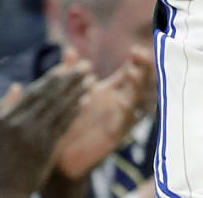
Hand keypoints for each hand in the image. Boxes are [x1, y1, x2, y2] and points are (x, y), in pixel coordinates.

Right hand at [0, 59, 92, 197]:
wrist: (1, 192)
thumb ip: (3, 106)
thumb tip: (17, 85)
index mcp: (9, 117)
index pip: (35, 91)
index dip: (53, 77)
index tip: (67, 66)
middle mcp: (22, 123)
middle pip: (51, 95)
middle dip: (70, 78)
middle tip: (86, 65)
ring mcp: (35, 136)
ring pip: (59, 107)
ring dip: (77, 91)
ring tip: (91, 79)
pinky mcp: (46, 148)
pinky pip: (63, 125)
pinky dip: (75, 111)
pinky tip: (86, 100)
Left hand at [52, 46, 155, 179]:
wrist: (59, 153)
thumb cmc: (65, 121)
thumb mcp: (68, 93)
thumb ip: (69, 71)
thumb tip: (70, 50)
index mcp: (110, 90)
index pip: (131, 70)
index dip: (137, 59)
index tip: (135, 49)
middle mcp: (119, 102)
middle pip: (140, 82)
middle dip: (143, 68)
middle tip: (139, 55)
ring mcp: (119, 117)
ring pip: (137, 100)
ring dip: (137, 86)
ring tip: (132, 72)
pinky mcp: (114, 134)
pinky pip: (126, 123)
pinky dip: (127, 112)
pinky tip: (123, 102)